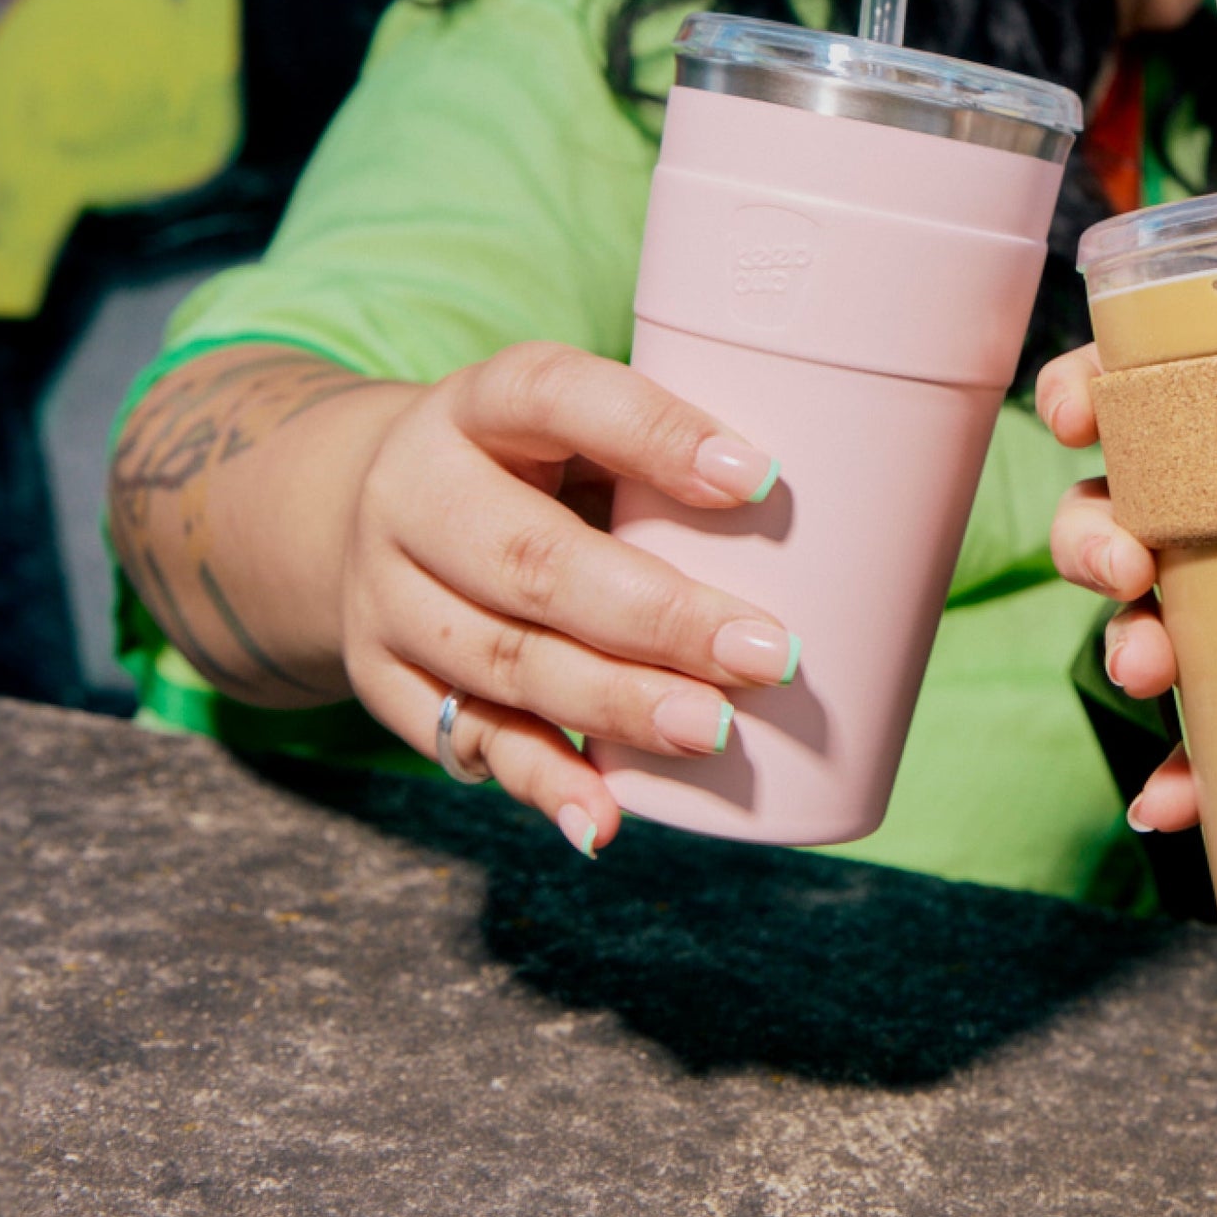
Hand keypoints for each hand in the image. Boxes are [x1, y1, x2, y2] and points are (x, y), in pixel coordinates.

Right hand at [341, 343, 809, 854]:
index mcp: (480, 405)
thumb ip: (660, 464)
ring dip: (614, 705)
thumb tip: (852, 528)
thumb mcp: (571, 431)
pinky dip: (541, 783)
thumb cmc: (531, 470)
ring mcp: (386, 592)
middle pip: (531, 560)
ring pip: (501, 659)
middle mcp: (415, 492)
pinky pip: (465, 740)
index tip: (760, 480)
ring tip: (715, 731)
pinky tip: (603, 818)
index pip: (556, 397)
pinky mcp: (381, 678)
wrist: (364, 508)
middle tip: (769, 656)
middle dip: (658, 618)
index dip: (655, 434)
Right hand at [1037, 340, 1216, 834]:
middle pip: (1107, 513)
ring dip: (1127, 649)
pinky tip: (1171, 806)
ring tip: (1151, 672)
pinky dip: (1181, 777)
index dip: (1084, 393)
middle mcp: (1209, 511)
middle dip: (1092, 539)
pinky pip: (1201, 743)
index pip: (1132, 391)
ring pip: (1135, 621)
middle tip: (1130, 564)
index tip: (1082, 412)